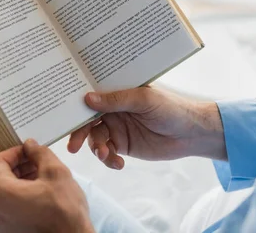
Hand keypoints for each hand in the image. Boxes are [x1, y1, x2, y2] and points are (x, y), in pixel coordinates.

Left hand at [0, 139, 93, 232]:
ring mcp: (0, 222)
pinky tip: (37, 192)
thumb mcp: (56, 172)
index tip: (28, 151)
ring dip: (15, 179)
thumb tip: (30, 145)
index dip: (12, 152)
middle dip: (12, 165)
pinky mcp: (8, 231)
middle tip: (32, 161)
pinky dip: (16, 195)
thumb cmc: (65, 211)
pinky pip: (5, 206)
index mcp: (2, 192)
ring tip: (38, 176)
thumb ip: (39, 153)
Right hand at [68, 86, 226, 168]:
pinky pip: (106, 152)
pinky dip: (107, 159)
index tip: (64, 116)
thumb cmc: (171, 107)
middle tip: (73, 146)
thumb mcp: (144, 100)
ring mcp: (116, 127)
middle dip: (79, 133)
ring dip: (96, 148)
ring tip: (105, 155)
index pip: (91, 95)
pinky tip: (118, 164)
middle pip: (87, 120)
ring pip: (94, 138)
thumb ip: (116, 100)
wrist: (191, 133)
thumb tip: (87, 99)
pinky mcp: (122, 144)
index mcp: (117, 91)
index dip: (77, 104)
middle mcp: (113, 108)